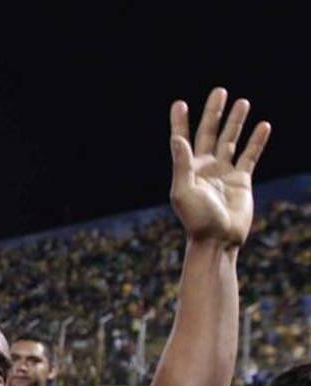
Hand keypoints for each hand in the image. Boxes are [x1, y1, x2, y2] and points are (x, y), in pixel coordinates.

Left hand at [169, 87, 270, 246]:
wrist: (218, 239)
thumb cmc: (197, 219)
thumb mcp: (183, 192)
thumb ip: (181, 164)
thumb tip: (177, 139)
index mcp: (188, 169)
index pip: (182, 139)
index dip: (180, 122)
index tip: (179, 103)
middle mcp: (205, 168)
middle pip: (210, 133)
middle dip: (214, 112)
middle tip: (220, 91)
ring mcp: (224, 172)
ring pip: (231, 140)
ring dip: (236, 121)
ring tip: (242, 102)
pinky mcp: (242, 180)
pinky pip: (250, 155)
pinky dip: (257, 141)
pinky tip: (263, 126)